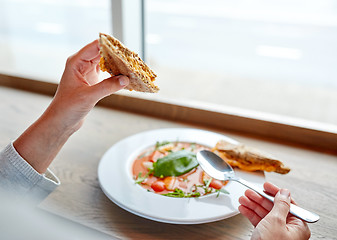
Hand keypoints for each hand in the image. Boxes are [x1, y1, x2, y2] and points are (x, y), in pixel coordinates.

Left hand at [14, 40, 128, 172]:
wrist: (61, 121)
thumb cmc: (67, 107)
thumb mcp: (88, 96)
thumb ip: (107, 87)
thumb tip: (125, 79)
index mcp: (76, 62)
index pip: (95, 46)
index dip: (110, 45)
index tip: (125, 49)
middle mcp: (82, 64)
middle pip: (103, 52)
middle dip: (117, 55)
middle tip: (132, 59)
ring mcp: (88, 72)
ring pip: (106, 62)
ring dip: (118, 64)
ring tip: (131, 67)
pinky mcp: (93, 81)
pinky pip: (107, 73)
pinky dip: (116, 74)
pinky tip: (125, 77)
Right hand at [238, 182, 310, 239]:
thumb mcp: (276, 221)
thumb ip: (280, 204)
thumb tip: (284, 192)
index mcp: (298, 226)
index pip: (288, 203)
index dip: (275, 192)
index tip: (265, 185)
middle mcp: (288, 230)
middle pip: (273, 208)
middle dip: (259, 199)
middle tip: (250, 191)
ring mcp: (276, 234)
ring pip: (264, 214)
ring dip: (252, 205)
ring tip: (243, 198)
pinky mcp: (266, 237)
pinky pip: (259, 222)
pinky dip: (250, 214)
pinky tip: (243, 208)